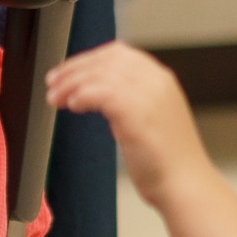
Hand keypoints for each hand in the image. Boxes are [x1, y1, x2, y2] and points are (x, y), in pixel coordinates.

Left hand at [48, 41, 214, 211]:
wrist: (185, 184)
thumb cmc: (163, 158)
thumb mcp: (149, 115)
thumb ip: (128, 96)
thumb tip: (90, 88)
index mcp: (160, 78)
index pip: (118, 53)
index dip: (86, 59)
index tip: (64, 71)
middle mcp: (156, 81)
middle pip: (105, 60)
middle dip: (72, 70)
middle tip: (51, 84)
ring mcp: (148, 94)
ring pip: (99, 74)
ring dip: (70, 85)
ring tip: (56, 99)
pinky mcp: (137, 111)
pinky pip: (100, 92)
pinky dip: (81, 96)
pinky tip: (73, 106)